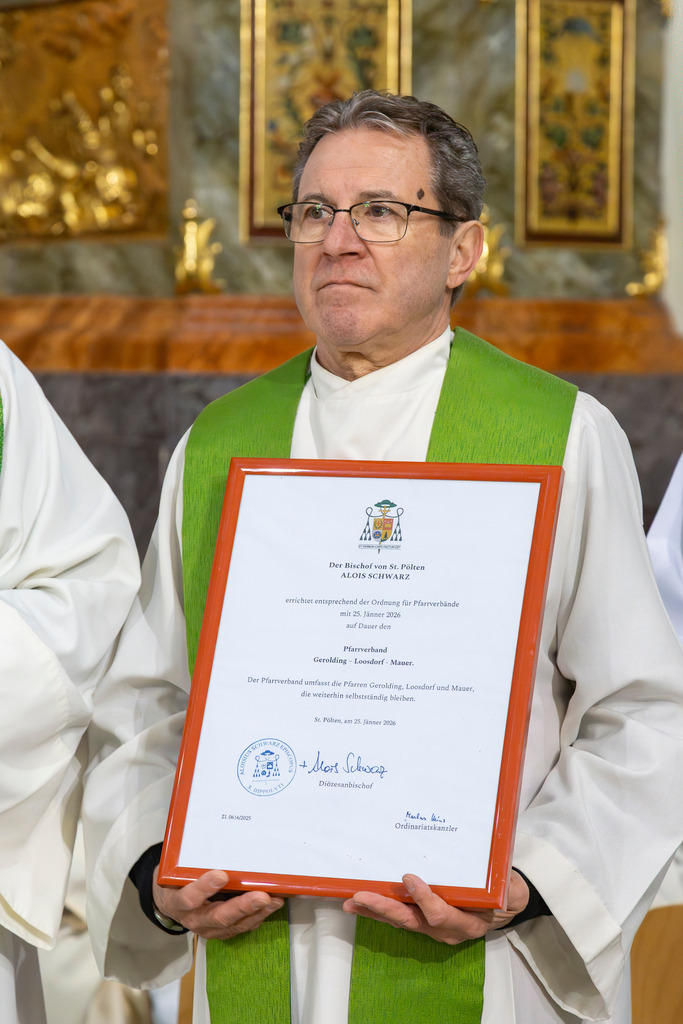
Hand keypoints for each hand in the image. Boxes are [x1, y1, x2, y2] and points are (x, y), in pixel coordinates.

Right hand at [153, 868, 283, 939]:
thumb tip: (220, 838)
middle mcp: (194, 920)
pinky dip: (258, 916)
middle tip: (261, 896)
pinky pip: (242, 927)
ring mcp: (209, 929)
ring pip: (235, 925)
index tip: (221, 875)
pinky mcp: (222, 931)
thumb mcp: (178, 871)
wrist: (172, 902)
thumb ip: (194, 863)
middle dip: (243, 906)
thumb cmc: (178, 881)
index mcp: (178, 902)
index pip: (189, 898)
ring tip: (274, 900)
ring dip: (257, 912)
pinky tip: (271, 905)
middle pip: (219, 916)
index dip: (205, 888)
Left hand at [342, 869, 528, 944]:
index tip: (409, 877)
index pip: (441, 915)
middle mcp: (447, 930)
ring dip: (374, 911)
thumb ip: (501, 884)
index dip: (424, 899)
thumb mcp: (508, 888)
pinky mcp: (424, 921)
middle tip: (361, 896)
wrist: (506, 906)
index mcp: (468, 922)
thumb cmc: (505, 891)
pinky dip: (379, 910)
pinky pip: (400, 918)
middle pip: (412, 921)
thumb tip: (496, 869)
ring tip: (351, 901)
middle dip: (385, 909)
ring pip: (401, 921)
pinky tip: (360, 903)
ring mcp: (433, 928)